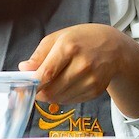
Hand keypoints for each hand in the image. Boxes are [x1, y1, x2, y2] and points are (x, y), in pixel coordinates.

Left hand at [21, 23, 138, 106]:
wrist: (115, 48)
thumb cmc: (83, 40)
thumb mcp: (59, 38)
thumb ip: (39, 55)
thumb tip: (24, 69)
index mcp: (69, 47)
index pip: (46, 74)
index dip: (32, 84)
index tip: (24, 86)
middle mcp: (82, 64)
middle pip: (52, 90)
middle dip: (39, 93)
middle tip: (35, 88)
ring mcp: (91, 79)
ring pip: (60, 99)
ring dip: (51, 96)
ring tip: (53, 83)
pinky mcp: (96, 90)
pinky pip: (71, 101)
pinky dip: (64, 97)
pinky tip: (67, 85)